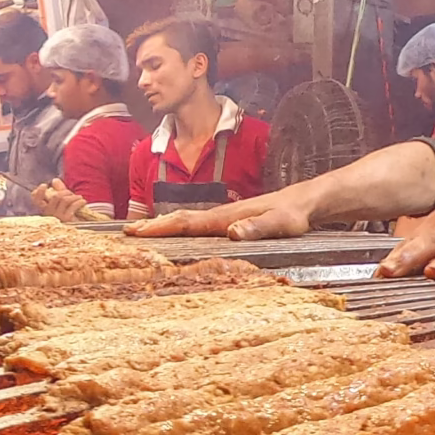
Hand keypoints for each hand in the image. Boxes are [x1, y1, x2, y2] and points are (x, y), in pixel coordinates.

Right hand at [129, 195, 314, 240]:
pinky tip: (175, 234)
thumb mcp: (282, 224)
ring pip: (187, 220)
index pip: (188, 222)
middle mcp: (221, 215)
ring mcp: (224, 217)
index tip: (138, 232)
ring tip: (142, 233)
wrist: (306, 200)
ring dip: (163, 225)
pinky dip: (179, 228)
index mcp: (227, 217)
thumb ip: (259, 227)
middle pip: (181, 219)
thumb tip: (232, 233)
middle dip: (153, 225)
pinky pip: (198, 225)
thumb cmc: (295, 214)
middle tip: (128, 233)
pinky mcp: (229, 221)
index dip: (161, 227)